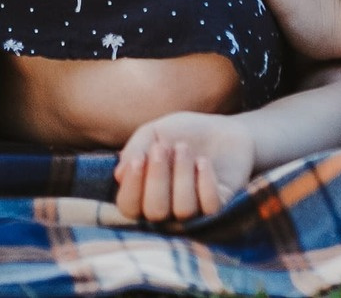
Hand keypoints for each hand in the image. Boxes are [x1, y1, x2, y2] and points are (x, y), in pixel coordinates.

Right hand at [114, 112, 256, 221]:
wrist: (221, 128)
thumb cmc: (182, 132)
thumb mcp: (154, 132)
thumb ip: (135, 149)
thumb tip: (119, 175)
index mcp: (144, 195)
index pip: (128, 207)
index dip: (132, 186)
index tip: (140, 158)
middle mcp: (166, 210)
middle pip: (155, 212)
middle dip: (158, 178)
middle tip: (163, 148)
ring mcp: (193, 213)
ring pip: (183, 210)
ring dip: (182, 174)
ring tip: (184, 148)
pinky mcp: (219, 209)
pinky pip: (209, 207)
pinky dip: (205, 182)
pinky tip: (203, 162)